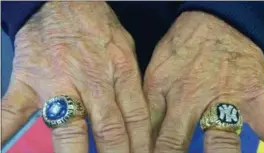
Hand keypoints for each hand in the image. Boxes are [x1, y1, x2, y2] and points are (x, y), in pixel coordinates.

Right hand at [1, 2, 149, 152]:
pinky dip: (3, 132)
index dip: (142, 144)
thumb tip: (137, 118)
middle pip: (109, 127)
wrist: (63, 1)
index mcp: (120, 70)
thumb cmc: (98, 26)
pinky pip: (10, 111)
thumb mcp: (125, 48)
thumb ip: (130, 82)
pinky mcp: (27, 81)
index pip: (136, 117)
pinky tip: (2, 147)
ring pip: (69, 127)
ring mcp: (58, 82)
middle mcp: (92, 80)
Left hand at [144, 11, 263, 152]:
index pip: (148, 131)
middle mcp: (188, 98)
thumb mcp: (156, 70)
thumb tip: (145, 136)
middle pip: (175, 142)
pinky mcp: (250, 95)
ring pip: (219, 140)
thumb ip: (151, 104)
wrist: (214, 20)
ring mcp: (221, 98)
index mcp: (161, 90)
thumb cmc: (182, 46)